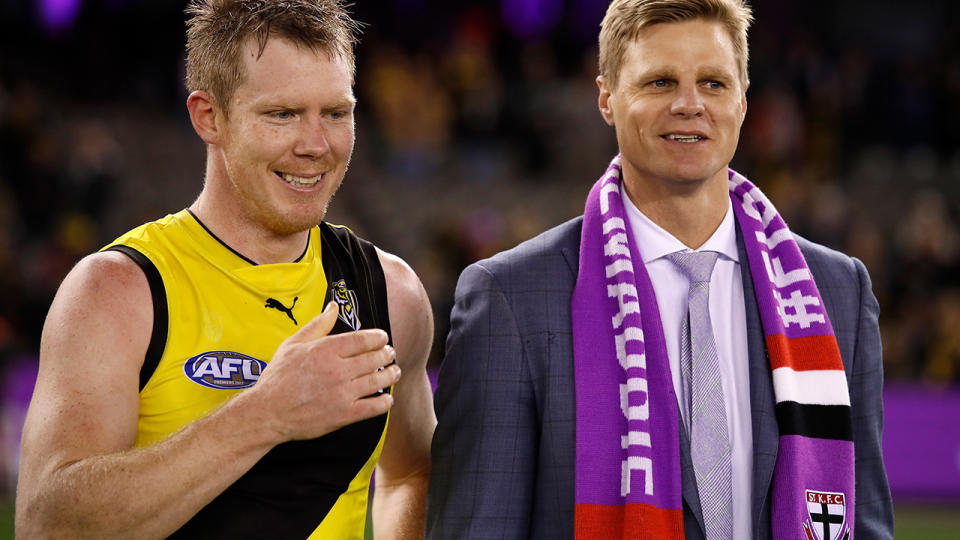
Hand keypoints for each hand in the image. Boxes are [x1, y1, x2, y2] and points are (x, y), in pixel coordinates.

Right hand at [248, 302, 399, 442]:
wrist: (267, 413)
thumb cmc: (278, 378)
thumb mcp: (293, 344)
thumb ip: (317, 325)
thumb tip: (333, 306)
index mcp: (325, 350)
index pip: (363, 339)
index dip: (379, 337)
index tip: (383, 338)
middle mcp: (337, 370)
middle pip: (374, 358)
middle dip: (387, 354)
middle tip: (390, 353)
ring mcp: (342, 393)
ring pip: (378, 381)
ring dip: (391, 374)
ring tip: (394, 371)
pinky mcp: (343, 415)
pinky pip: (373, 407)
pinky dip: (385, 402)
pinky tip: (387, 398)